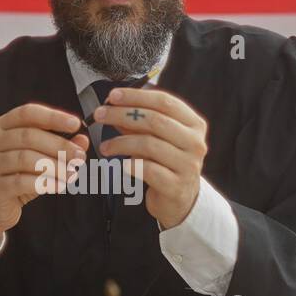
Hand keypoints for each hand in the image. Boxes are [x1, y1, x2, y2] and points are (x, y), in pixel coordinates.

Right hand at [0, 103, 88, 261]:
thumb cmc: (15, 177)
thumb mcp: (38, 159)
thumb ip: (58, 146)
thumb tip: (82, 139)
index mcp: (0, 127)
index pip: (27, 113)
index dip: (53, 117)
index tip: (75, 124)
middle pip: (28, 136)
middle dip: (59, 145)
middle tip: (79, 155)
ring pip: (26, 159)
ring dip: (54, 166)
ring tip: (71, 174)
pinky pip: (22, 182)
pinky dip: (45, 183)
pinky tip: (58, 186)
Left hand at [94, 86, 207, 228]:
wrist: (179, 199)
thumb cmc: (165, 163)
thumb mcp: (156, 138)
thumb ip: (138, 122)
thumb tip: (112, 106)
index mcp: (193, 124)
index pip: (164, 102)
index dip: (136, 96)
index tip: (112, 96)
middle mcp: (195, 143)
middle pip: (155, 120)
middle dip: (122, 115)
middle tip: (100, 115)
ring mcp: (188, 165)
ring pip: (149, 144)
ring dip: (121, 142)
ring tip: (105, 146)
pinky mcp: (176, 186)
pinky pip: (148, 169)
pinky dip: (130, 165)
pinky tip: (119, 165)